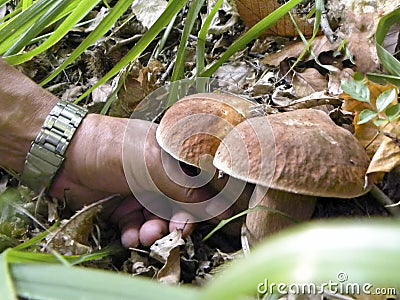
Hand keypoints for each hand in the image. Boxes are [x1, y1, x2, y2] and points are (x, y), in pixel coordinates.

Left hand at [50, 114, 230, 246]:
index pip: (200, 185)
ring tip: (145, 235)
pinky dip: (135, 234)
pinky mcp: (123, 206)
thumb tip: (222, 209)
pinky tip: (130, 236)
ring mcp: (142, 191)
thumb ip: (186, 190)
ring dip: (155, 232)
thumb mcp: (153, 166)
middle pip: (181, 207)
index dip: (203, 206)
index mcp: (174, 158)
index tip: (200, 221)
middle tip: (173, 232)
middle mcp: (162, 175)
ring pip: (160, 220)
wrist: (62, 155)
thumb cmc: (110, 147)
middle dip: (177, 223)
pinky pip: (137, 226)